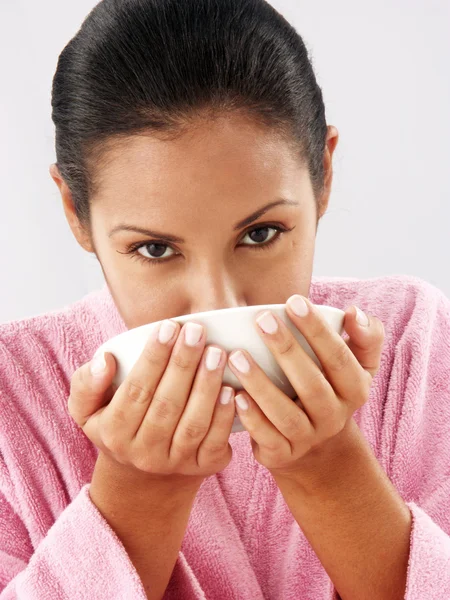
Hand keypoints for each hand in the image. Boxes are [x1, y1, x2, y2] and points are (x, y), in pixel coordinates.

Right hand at [68, 319, 235, 480]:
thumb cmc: (118, 424)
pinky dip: (224, 415)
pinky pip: (215, 441)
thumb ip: (87, 382)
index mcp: (113, 433)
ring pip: (193, 423)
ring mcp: (174, 463)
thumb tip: (105, 360)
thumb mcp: (88, 408)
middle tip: (196, 331)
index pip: (135, 390)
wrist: (145, 476)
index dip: (153, 358)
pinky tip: (230, 388)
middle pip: (166, 404)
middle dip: (183, 364)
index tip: (168, 327)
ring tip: (217, 353)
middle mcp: (143, 453)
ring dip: (206, 386)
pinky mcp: (203, 466)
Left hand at [226, 294, 384, 477]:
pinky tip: (235, 395)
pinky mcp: (282, 455)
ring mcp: (308, 438)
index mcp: (355, 389)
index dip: (317, 329)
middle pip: (311, 384)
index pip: (339, 357)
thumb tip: (353, 312)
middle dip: (287, 349)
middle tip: (262, 320)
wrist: (317, 446)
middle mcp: (334, 416)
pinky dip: (252, 419)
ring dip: (260, 384)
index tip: (294, 300)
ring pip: (285, 414)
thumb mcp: (357, 364)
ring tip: (237, 356)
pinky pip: (267, 439)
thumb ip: (364, 335)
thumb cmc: (330, 388)